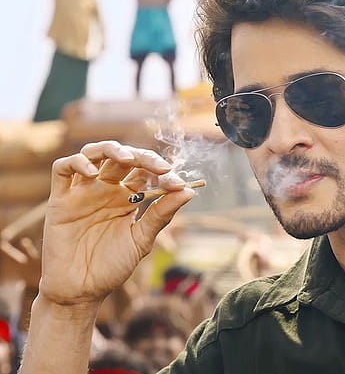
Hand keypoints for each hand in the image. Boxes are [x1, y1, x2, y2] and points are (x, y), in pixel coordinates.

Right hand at [40, 141, 194, 307]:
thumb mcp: (142, 240)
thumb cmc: (112, 267)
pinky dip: (77, 163)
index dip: (163, 174)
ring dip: (111, 149)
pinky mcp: (60, 200)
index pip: (147, 173)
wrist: (81, 291)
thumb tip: (189, 191)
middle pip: (124, 158)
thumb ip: (161, 214)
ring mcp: (84, 192)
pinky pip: (63, 169)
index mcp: (129, 198)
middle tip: (160, 168)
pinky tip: (93, 174)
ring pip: (93, 154)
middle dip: (144, 157)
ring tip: (126, 159)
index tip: (178, 184)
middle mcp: (107, 190)